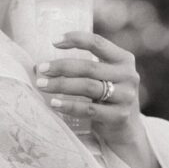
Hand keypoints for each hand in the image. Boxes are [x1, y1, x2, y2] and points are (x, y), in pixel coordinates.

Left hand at [34, 31, 167, 167]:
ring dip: (61, 85)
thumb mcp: (104, 76)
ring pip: (88, 87)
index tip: (53, 41)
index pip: (98, 43)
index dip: (75, 39)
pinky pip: (89, 109)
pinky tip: (54, 103)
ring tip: (42, 85)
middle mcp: (128, 75)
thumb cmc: (107, 97)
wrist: (126, 129)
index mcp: (124, 59)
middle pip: (89, 67)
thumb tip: (39, 67)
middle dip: (61, 67)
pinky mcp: (119, 116)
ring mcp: (126, 96)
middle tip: (41, 69)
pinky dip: (69, 105)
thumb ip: (83, 67)